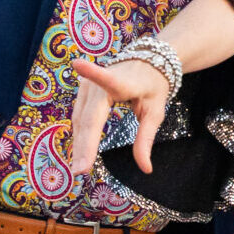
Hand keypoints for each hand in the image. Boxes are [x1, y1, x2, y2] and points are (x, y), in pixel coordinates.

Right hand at [66, 57, 169, 175]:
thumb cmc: (152, 87)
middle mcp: (101, 82)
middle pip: (89, 117)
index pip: (108, 80)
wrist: (146, 62)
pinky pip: (78, 117)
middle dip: (83, 145)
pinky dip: (80, 136)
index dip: (93, 73)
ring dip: (78, 144)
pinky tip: (80, 153)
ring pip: (80, 120)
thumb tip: (146, 169)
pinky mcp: (82, 91)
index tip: (77, 64)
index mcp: (124, 82)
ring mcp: (88, 85)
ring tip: (79, 167)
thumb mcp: (155, 112)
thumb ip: (146, 140)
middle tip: (80, 171)